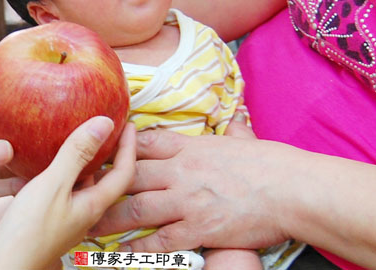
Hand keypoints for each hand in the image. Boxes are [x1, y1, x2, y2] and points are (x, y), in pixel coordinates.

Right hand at [0, 117, 135, 269]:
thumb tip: (106, 123)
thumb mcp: (54, 185)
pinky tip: (45, 158)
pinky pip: (58, 186)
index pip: (124, 172)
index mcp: (94, 205)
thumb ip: (78, 154)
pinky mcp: (44, 215)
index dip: (130, 146)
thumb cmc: (27, 232)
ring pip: (79, 181)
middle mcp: (82, 210)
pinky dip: (59, 168)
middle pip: (104, 177)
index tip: (129, 123)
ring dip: (81, 159)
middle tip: (104, 125)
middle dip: (108, 151)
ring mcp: (63, 214)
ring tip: (76, 134)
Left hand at [90, 113, 290, 252]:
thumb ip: (230, 133)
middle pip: (131, 175)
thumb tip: (234, 122)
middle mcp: (182, 171)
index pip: (146, 143)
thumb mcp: (242, 141)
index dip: (121, 148)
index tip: (103, 154)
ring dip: (109, 218)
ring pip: (136, 208)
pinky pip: (159, 240)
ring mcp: (187, 200)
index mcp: (191, 147)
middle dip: (104, 183)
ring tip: (89, 225)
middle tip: (83, 190)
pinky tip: (119, 253)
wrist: (292, 189)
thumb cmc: (270, 163)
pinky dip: (137, 248)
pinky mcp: (198, 228)